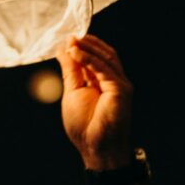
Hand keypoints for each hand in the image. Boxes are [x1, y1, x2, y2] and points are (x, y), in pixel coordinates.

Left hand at [55, 35, 133, 169]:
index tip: (67, 39)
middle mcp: (113, 81)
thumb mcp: (72, 92)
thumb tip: (63, 51)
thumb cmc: (85, 125)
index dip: (82, 47)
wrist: (95, 146)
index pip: (95, 57)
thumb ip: (70, 71)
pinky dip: (89, 59)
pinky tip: (76, 53)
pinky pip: (104, 69)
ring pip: (106, 58)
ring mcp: (119, 84)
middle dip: (86, 44)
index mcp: (102, 81)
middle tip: (70, 38)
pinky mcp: (120, 89)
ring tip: (71, 43)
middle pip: (103, 54)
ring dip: (87, 48)